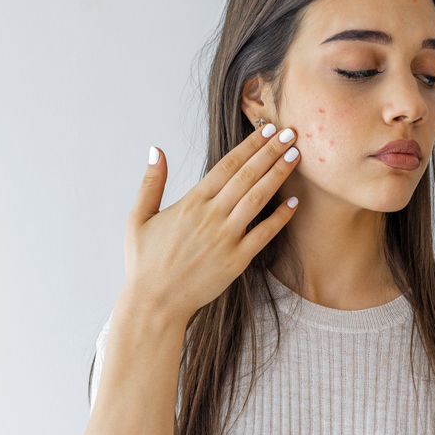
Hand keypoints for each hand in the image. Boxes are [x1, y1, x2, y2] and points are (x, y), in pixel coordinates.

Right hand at [124, 123, 301, 321]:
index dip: (250, 145)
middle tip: (291, 133)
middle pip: (248, 176)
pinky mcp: (237, 261)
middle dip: (271, 152)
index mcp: (191, 202)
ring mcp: (226, 238)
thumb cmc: (144, 263)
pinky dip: (280, 217)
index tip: (266, 130)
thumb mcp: (138, 218)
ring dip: (279, 175)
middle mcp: (211, 216)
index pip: (227, 165)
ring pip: (258, 199)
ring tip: (295, 156)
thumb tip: (155, 150)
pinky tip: (294, 203)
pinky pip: (264, 234)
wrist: (154, 304)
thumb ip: (151, 183)